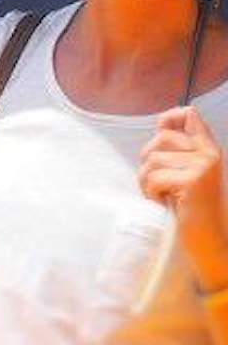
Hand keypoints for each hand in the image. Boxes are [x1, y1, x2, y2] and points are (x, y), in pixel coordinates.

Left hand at [140, 106, 227, 290]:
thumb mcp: (190, 174)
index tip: (161, 132)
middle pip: (161, 138)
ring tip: (161, 195)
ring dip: (147, 180)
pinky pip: (153, 177)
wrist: (211, 243)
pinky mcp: (192, 182)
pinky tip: (164, 203)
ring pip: (152, 159)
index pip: (190, 115)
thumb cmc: (193, 210)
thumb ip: (180, 151)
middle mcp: (210, 155)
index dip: (169, 118)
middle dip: (149, 160)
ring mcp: (202, 167)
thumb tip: (164, 124)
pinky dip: (150, 191)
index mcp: (210, 150)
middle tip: (158, 183)